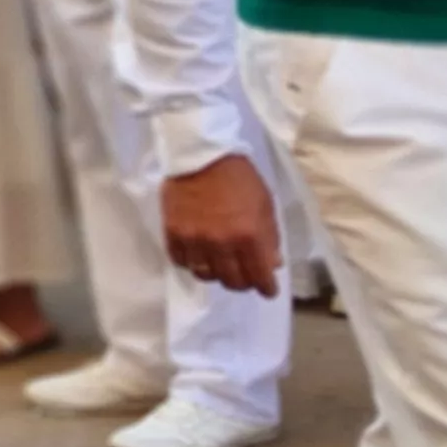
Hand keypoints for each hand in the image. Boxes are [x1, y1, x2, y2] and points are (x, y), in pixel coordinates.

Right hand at [161, 154, 283, 296]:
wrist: (201, 156)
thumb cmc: (239, 178)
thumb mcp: (265, 205)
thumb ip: (269, 237)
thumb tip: (272, 264)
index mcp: (249, 235)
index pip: (260, 275)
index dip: (266, 287)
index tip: (267, 290)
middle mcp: (222, 243)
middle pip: (232, 281)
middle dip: (242, 282)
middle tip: (244, 276)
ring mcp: (195, 240)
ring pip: (205, 275)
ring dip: (215, 273)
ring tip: (219, 265)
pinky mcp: (173, 234)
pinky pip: (182, 262)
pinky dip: (191, 262)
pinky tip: (198, 254)